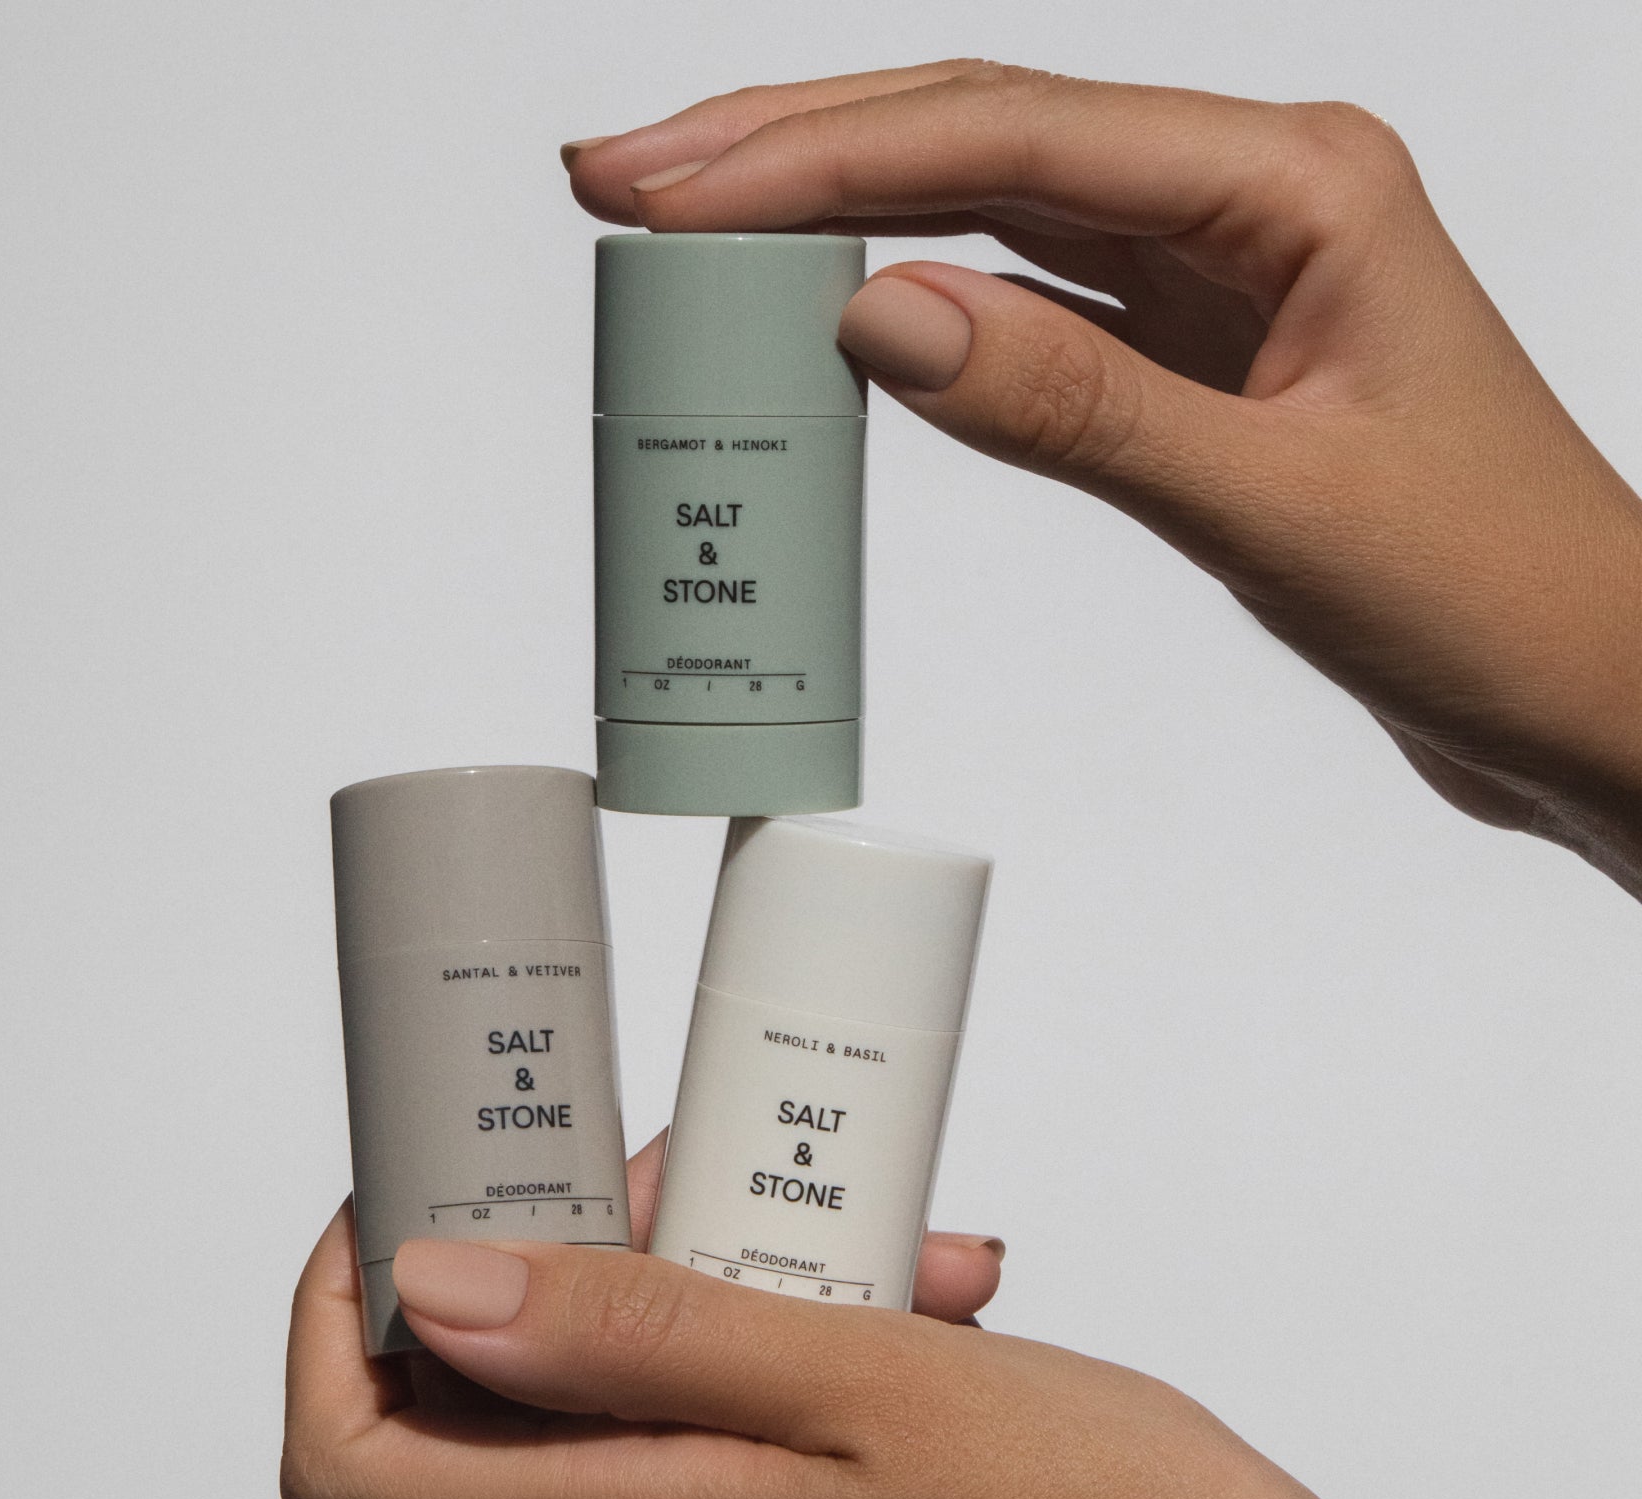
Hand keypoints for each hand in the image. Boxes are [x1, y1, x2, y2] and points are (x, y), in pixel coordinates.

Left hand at [281, 1129, 1002, 1498]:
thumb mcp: (856, 1384)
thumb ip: (640, 1339)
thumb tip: (437, 1287)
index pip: (356, 1459)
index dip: (339, 1319)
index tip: (417, 1188)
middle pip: (479, 1369)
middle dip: (553, 1228)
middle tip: (661, 1157)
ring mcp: (700, 1489)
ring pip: (611, 1330)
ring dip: (700, 1236)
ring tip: (848, 1222)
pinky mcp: (762, 1453)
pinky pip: (712, 1337)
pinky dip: (783, 1273)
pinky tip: (904, 1265)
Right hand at [565, 62, 1641, 893]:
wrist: (1583, 690)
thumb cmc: (1496, 595)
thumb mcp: (1274, 507)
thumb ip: (1076, 407)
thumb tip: (878, 318)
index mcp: (1298, 187)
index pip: (1014, 136)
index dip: (821, 152)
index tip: (675, 180)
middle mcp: (1250, 200)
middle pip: (981, 134)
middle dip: (791, 147)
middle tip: (626, 170)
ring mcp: (1215, 275)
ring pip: (989, 207)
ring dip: (836, 210)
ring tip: (688, 219)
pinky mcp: (1190, 357)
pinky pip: (1024, 302)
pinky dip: (915, 302)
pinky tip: (826, 301)